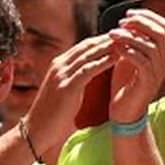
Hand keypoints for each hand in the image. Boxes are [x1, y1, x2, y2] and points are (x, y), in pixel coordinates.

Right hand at [24, 33, 116, 149]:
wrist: (37, 131)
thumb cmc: (54, 116)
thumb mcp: (66, 91)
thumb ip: (77, 80)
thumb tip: (93, 75)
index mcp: (59, 65)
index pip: (84, 47)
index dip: (102, 40)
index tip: (120, 38)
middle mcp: (59, 65)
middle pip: (87, 46)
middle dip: (108, 39)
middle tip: (127, 33)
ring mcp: (61, 74)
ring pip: (89, 54)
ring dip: (108, 47)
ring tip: (127, 41)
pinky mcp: (67, 86)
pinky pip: (88, 69)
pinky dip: (103, 62)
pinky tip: (117, 58)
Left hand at [110, 10, 164, 123]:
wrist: (124, 111)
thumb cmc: (124, 83)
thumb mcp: (128, 57)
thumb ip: (131, 41)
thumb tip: (125, 21)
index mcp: (161, 52)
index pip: (164, 26)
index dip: (147, 16)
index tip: (128, 14)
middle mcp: (164, 60)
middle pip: (161, 32)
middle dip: (140, 22)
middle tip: (121, 23)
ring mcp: (158, 72)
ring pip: (151, 45)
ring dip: (130, 36)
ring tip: (112, 34)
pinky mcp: (148, 82)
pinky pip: (142, 62)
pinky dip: (128, 52)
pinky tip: (116, 49)